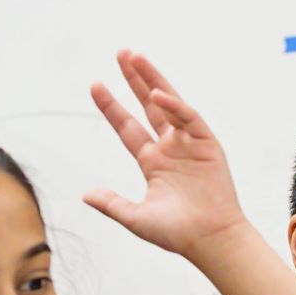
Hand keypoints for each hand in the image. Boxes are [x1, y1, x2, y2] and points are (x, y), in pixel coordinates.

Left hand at [84, 50, 248, 264]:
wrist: (209, 240)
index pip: (128, 127)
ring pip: (169, 104)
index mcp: (154, 162)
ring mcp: (189, 144)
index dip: (112, 106)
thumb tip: (86, 194)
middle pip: (148, 106)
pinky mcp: (207, 144)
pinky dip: (174, 105)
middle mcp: (171, 148)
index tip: (96, 86)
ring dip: (153, 79)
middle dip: (135, 80)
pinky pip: (189, 118)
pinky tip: (157, 93)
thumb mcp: (136, 217)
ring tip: (136, 57)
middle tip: (121, 54)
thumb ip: (112, 203)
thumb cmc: (177, 233)